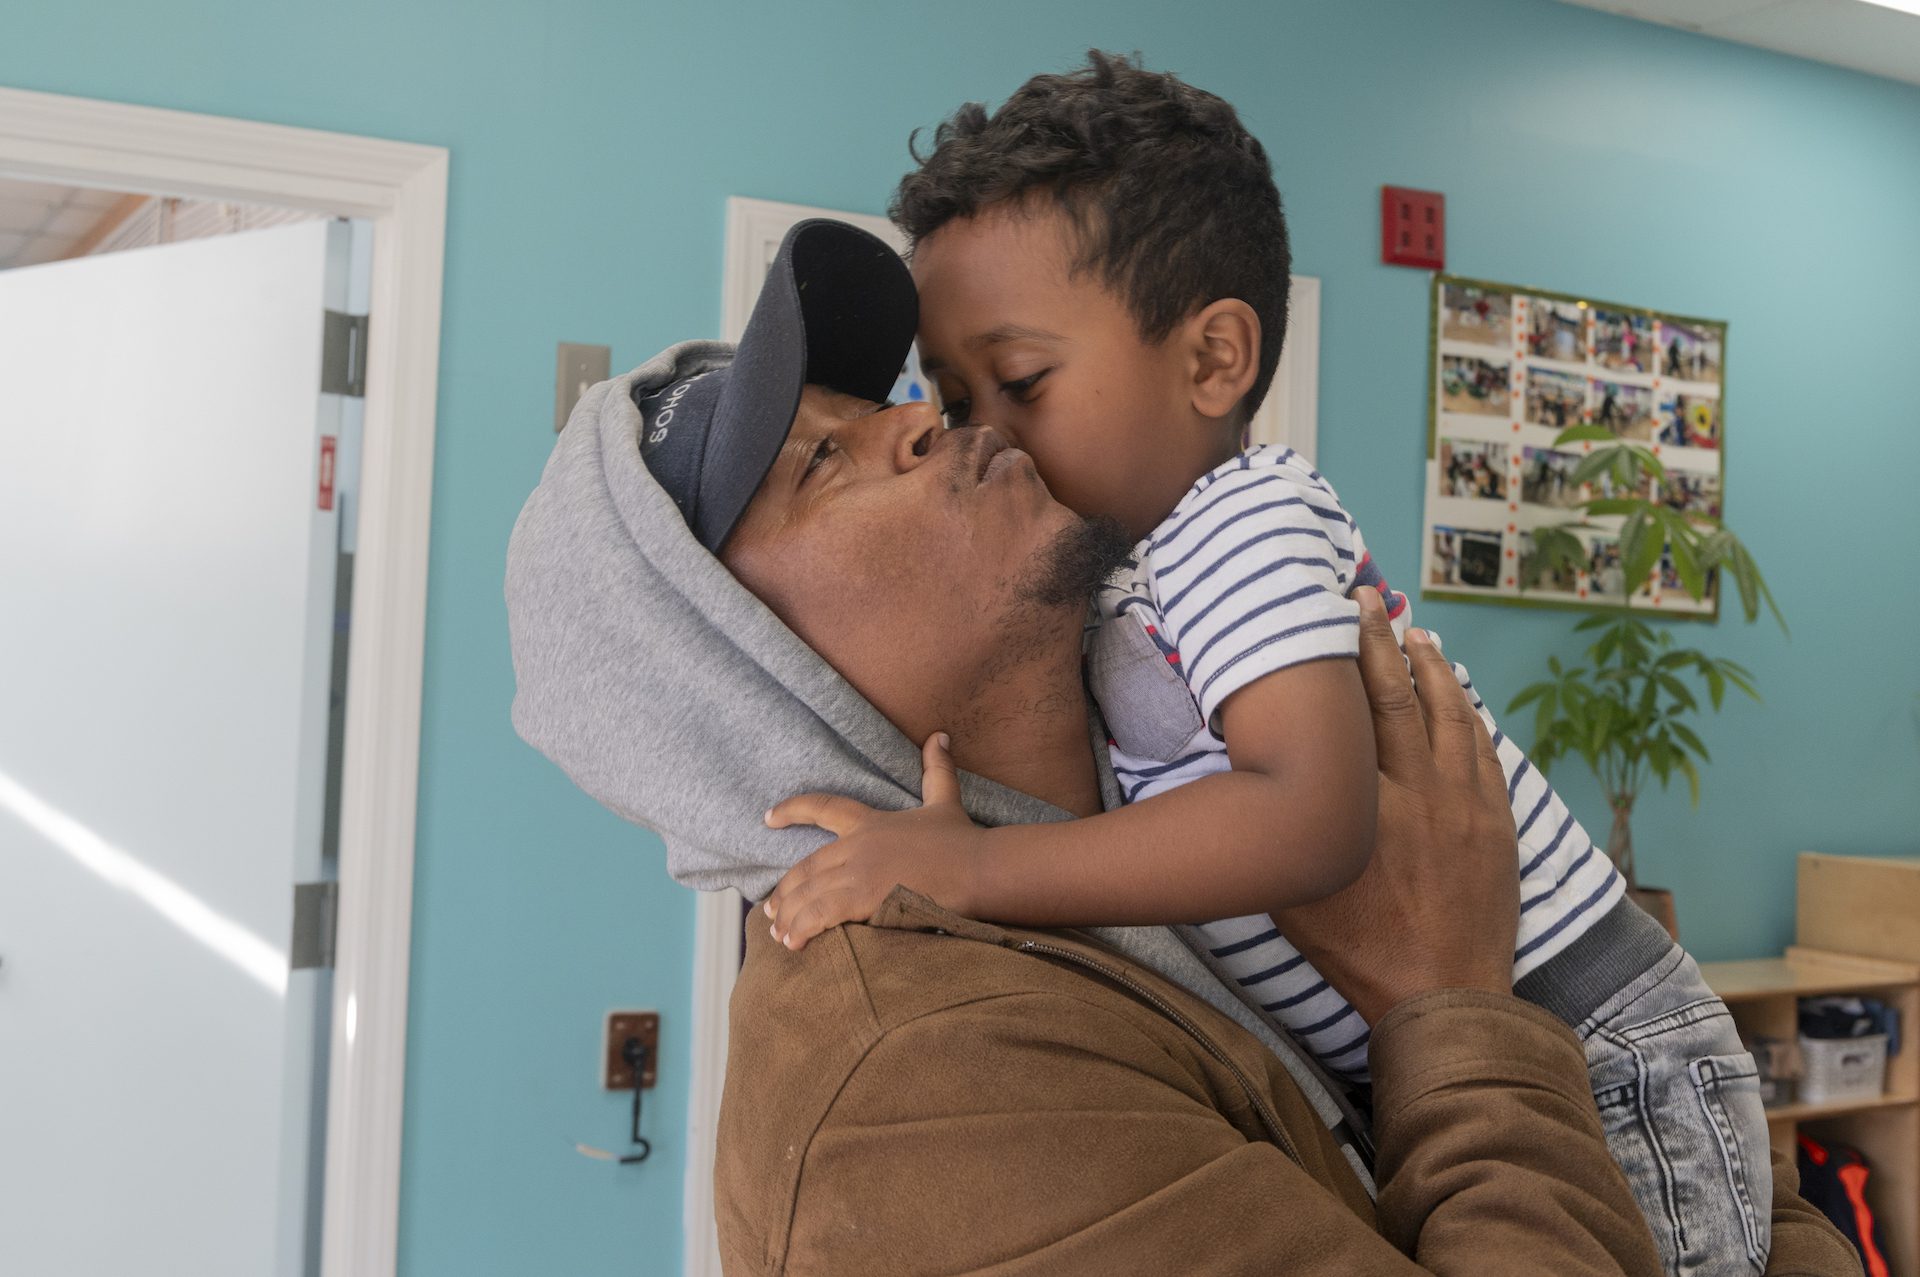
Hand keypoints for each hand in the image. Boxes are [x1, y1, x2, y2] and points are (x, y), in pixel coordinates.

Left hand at [762, 732, 986, 949]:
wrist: (978, 870)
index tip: (767, 817)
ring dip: (788, 917)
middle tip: (769, 911)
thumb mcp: (946, 800)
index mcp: (869, 821)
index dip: (792, 810)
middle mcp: (856, 845)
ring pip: (807, 895)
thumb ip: (936, 770)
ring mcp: (857, 873)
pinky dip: (801, 929)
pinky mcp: (862, 899)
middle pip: (805, 867)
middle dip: (783, 892)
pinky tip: (794, 944)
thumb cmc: (964, 840)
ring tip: (777, 935)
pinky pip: (819, 915)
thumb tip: (939, 735)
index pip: (823, 807)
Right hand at [1269, 588, 1518, 1023]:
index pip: (1354, 709)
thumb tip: (1240, 790)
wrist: (1442, 995)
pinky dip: (1469, 714)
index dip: (1344, 655)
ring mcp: (1465, 804)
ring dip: (1433, 668)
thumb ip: (1276, 836)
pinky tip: (1459, 694)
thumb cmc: (1357, 951)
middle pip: (1399, 696)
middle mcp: (1418, 792)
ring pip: (1451, 715)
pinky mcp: (1496, 823)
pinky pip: (1484, 751)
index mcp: (1365, 805)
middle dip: (1381, 640)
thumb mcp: (1292, 896)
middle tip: (1367, 598)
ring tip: (1416, 633)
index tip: (1334, 615)